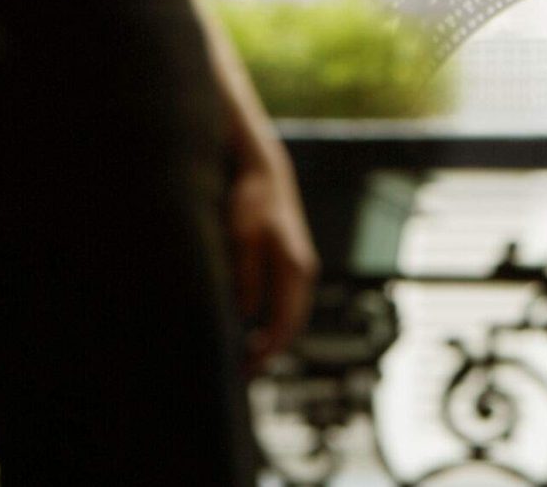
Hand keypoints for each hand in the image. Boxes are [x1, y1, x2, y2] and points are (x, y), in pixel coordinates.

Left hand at [229, 141, 318, 365]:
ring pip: (293, 315)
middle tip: (244, 373)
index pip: (285, 323)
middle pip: (293, 324)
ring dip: (275, 338)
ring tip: (248, 357)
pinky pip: (289, 303)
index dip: (268, 351)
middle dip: (272, 351)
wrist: (265, 172)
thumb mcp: (243, 239)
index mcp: (294, 268)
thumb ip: (246, 277)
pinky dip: (276, 322)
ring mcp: (302, 267)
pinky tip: (257, 330)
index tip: (247, 368)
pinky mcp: (294, 262)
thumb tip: (246, 316)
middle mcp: (304, 271)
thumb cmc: (251, 203)